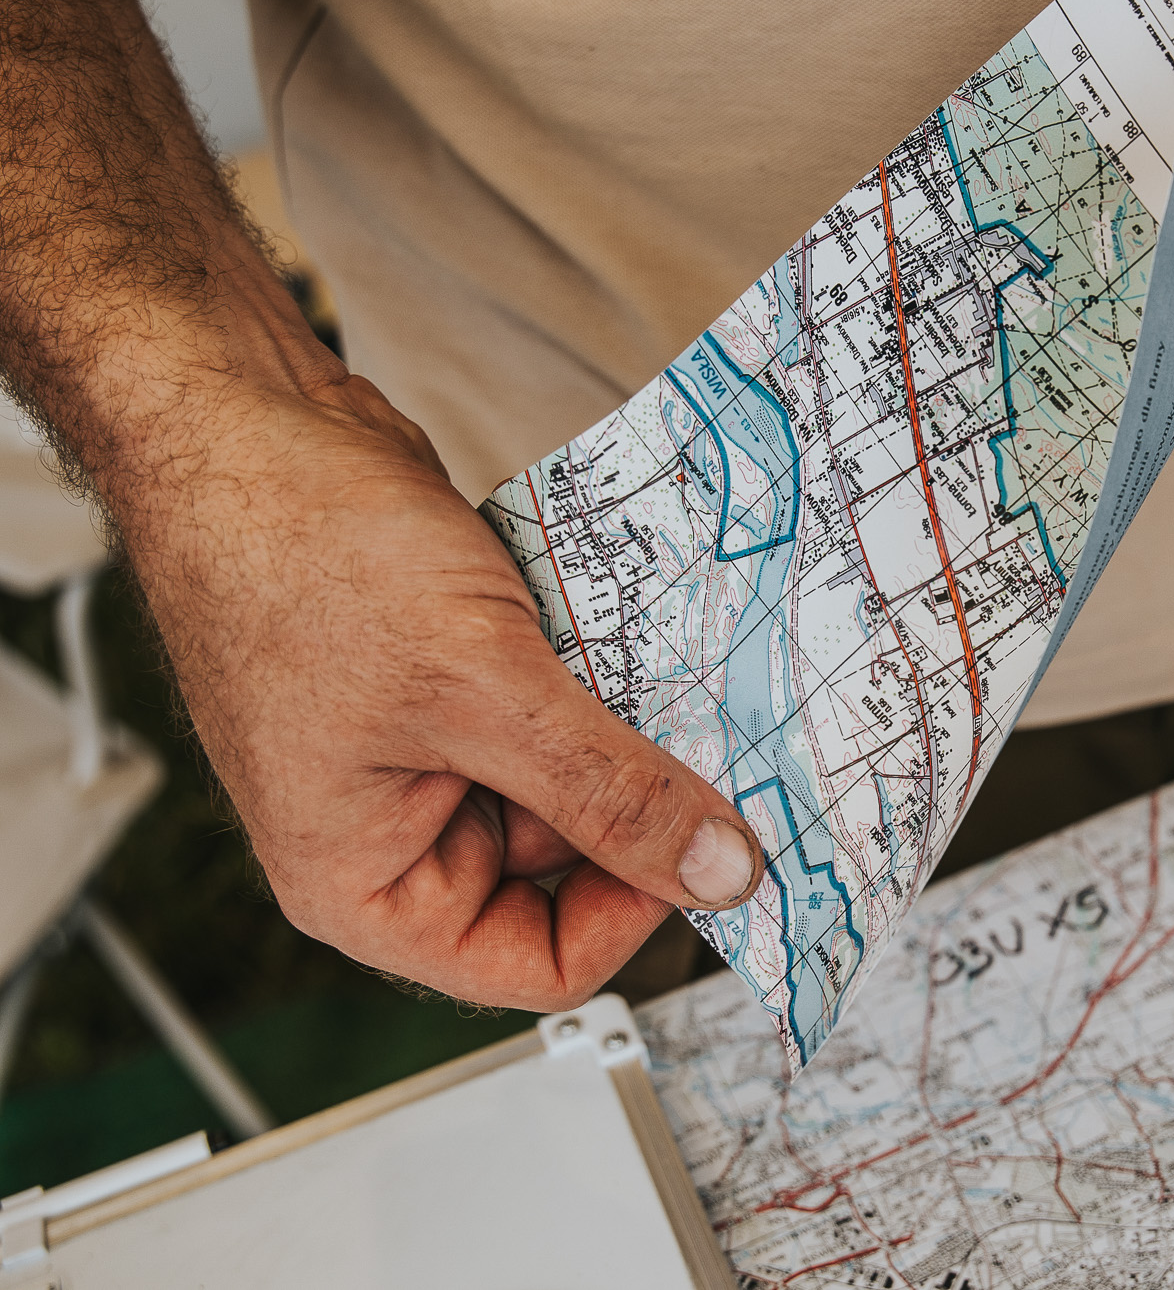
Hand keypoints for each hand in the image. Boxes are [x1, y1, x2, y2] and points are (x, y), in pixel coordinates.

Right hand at [118, 326, 763, 1009]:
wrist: (245, 418)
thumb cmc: (290, 554)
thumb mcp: (480, 691)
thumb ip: (607, 792)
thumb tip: (720, 872)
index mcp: (368, 884)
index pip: (536, 964)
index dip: (633, 914)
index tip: (708, 845)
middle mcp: (398, 831)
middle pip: (571, 867)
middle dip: (642, 804)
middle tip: (719, 742)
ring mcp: (431, 749)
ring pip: (576, 774)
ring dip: (631, 728)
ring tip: (674, 670)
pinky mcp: (459, 676)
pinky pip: (561, 704)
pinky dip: (604, 672)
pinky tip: (630, 624)